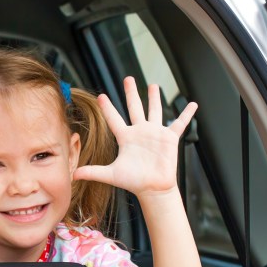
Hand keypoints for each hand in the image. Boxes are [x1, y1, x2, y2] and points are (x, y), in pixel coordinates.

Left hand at [73, 76, 196, 198]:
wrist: (153, 188)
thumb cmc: (133, 182)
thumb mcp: (111, 175)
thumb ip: (92, 172)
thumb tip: (73, 175)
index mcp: (125, 137)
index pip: (114, 119)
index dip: (107, 108)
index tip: (101, 96)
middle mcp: (139, 132)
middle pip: (134, 107)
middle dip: (131, 93)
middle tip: (127, 78)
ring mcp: (155, 133)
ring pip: (154, 111)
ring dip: (154, 98)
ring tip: (153, 85)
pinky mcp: (169, 138)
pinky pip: (180, 123)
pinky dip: (187, 114)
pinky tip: (193, 104)